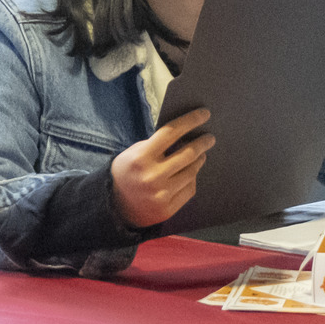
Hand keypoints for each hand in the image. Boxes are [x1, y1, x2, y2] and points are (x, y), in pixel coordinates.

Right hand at [112, 109, 213, 227]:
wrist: (115, 207)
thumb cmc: (127, 173)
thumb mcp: (134, 153)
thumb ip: (156, 145)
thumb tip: (185, 135)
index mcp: (141, 157)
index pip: (171, 132)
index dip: (190, 121)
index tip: (205, 114)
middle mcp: (152, 176)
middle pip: (188, 153)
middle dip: (202, 143)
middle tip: (210, 138)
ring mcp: (161, 194)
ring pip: (192, 172)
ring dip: (199, 160)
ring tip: (201, 155)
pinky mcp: (167, 209)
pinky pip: (189, 189)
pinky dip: (192, 179)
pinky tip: (190, 174)